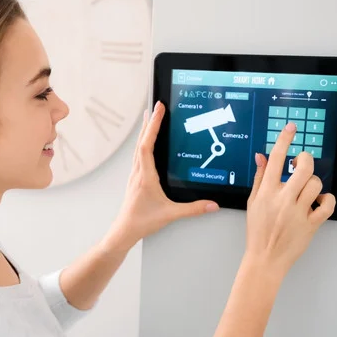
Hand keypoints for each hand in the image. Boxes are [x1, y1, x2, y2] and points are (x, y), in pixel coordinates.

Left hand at [106, 101, 218, 250]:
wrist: (124, 230)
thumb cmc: (141, 221)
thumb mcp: (170, 214)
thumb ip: (193, 209)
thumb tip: (212, 204)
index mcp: (145, 176)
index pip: (147, 145)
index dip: (153, 126)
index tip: (158, 110)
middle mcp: (138, 172)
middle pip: (141, 141)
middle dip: (149, 122)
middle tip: (155, 106)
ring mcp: (135, 175)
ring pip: (138, 148)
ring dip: (145, 132)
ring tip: (150, 118)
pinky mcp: (135, 180)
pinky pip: (138, 156)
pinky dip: (143, 144)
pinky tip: (146, 144)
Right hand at [245, 122, 335, 277]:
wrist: (265, 258)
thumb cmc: (258, 230)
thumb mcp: (252, 202)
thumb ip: (259, 178)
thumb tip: (262, 157)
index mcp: (265, 193)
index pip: (275, 160)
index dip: (285, 140)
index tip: (292, 127)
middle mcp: (282, 200)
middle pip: (303, 168)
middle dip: (306, 160)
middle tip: (302, 163)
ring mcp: (297, 212)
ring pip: (315, 184)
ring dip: (313, 183)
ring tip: (307, 190)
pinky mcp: (311, 223)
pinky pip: (327, 204)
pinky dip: (327, 200)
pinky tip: (319, 202)